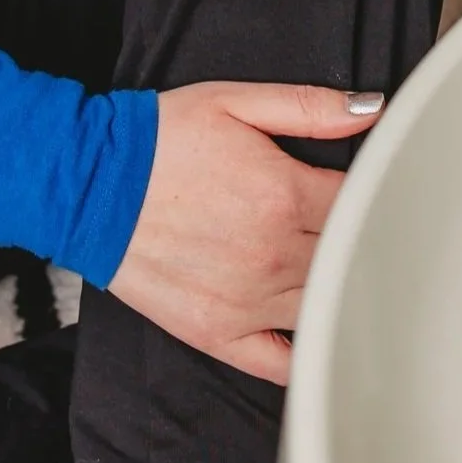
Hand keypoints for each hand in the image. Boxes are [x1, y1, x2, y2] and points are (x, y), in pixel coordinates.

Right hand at [106, 80, 387, 385]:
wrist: (89, 185)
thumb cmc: (159, 140)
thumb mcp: (233, 101)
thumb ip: (308, 106)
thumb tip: (370, 110)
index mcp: (283, 193)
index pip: (360, 201)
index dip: (372, 193)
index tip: (371, 188)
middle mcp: (273, 253)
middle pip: (348, 255)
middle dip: (359, 239)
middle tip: (361, 227)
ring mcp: (249, 301)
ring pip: (324, 305)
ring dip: (337, 288)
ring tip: (338, 270)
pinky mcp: (219, 334)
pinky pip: (282, 362)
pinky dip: (306, 353)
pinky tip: (314, 332)